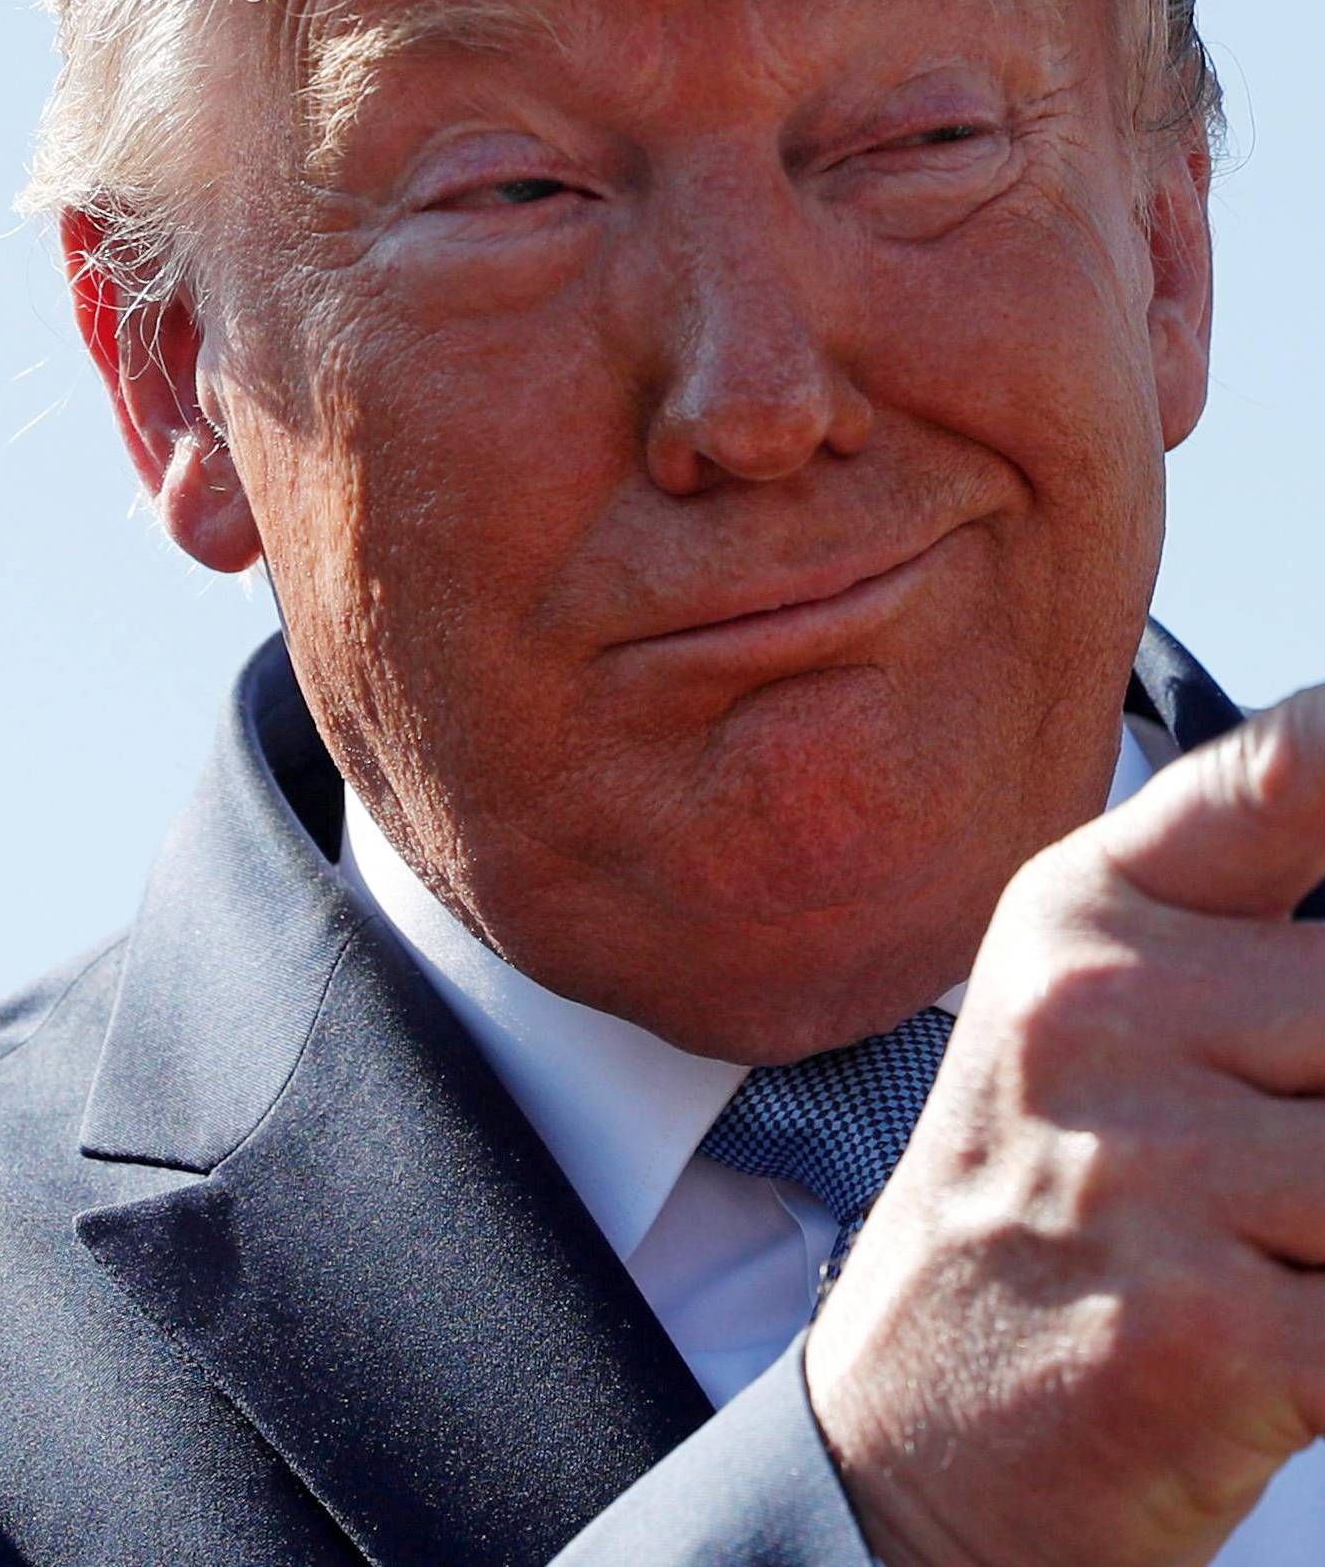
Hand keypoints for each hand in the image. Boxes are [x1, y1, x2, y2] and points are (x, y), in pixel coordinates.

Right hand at [805, 688, 1324, 1566]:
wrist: (914, 1432)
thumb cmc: (1047, 1204)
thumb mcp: (1100, 1020)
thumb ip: (1247, 932)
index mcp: (1080, 911)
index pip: (1288, 771)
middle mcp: (1094, 1006)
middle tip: (1262, 1163)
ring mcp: (1137, 1163)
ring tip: (1261, 1260)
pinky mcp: (1200, 1329)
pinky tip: (1275, 1343)